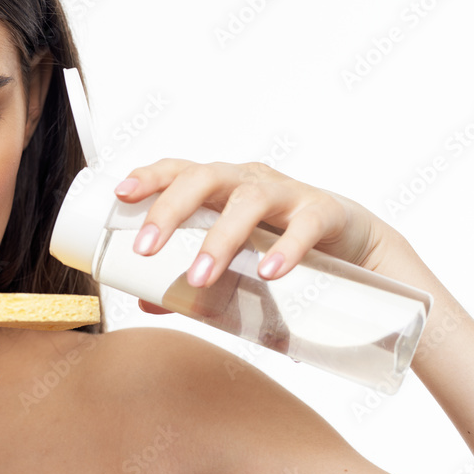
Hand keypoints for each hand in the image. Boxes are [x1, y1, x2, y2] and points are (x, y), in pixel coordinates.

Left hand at [112, 159, 403, 313]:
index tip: (121, 194)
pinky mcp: (323, 212)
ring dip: (219, 239)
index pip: (179, 170)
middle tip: (144, 248)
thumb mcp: (233, 256)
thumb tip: (145, 303)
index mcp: (220, 185)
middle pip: (203, 179)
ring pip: (247, 202)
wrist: (351, 238)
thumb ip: (192, 278)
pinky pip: (304, 226)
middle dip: (170, 210)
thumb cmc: (277, 237)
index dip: (149, 177)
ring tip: (198, 277)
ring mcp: (286, 193)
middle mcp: (247, 180)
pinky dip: (286, 249)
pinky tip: (270, 273)